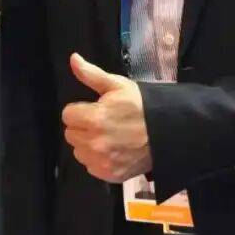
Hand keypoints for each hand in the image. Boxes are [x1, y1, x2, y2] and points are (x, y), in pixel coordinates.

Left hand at [61, 52, 151, 182]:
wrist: (167, 132)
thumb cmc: (141, 106)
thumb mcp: (118, 85)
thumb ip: (91, 74)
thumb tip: (72, 58)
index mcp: (94, 119)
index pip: (67, 115)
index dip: (79, 110)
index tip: (93, 109)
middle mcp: (95, 143)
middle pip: (71, 134)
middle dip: (82, 127)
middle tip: (101, 122)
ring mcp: (103, 162)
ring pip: (79, 152)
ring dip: (88, 144)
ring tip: (107, 136)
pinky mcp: (110, 175)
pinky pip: (91, 167)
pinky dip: (98, 160)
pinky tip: (112, 151)